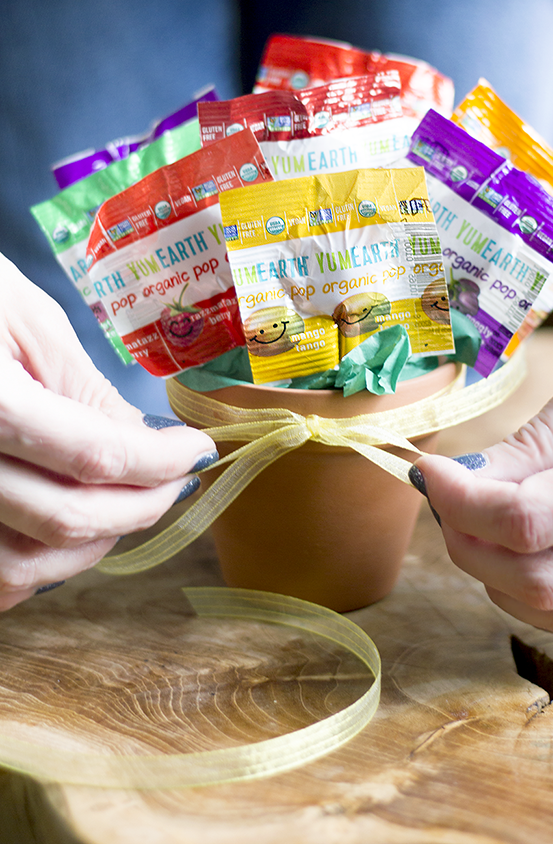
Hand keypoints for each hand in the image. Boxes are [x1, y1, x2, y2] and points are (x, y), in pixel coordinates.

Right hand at [0, 253, 216, 609]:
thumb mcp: (28, 320)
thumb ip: (87, 392)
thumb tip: (147, 444)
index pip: (92, 455)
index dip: (160, 461)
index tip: (197, 451)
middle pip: (62, 519)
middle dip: (140, 508)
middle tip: (178, 483)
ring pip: (18, 569)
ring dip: (90, 547)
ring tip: (128, 506)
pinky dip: (34, 568)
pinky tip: (67, 529)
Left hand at [414, 313, 552, 642]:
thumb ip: (536, 441)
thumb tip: (465, 483)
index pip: (532, 521)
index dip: (463, 502)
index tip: (431, 471)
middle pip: (540, 580)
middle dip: (468, 543)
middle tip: (445, 495)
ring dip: (500, 578)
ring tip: (479, 520)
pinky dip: (536, 593)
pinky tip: (520, 545)